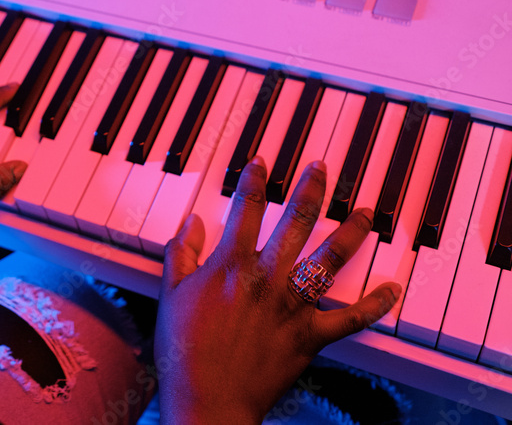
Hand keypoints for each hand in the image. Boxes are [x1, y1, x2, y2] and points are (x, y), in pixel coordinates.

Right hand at [154, 157, 401, 423]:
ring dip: (351, 233)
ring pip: (329, 260)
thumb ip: (181, 254)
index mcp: (229, 266)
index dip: (253, 181)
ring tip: (365, 212)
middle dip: (310, 190)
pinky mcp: (309, 336)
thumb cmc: (184, 351)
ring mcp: (291, 306)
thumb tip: (191, 224)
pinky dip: (374, 304)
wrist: (206, 399)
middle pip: (294, 223)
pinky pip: (349, 319)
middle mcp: (265, 278)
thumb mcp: (170, 295)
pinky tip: (391, 288)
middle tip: (322, 168)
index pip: (244, 210)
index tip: (261, 162)